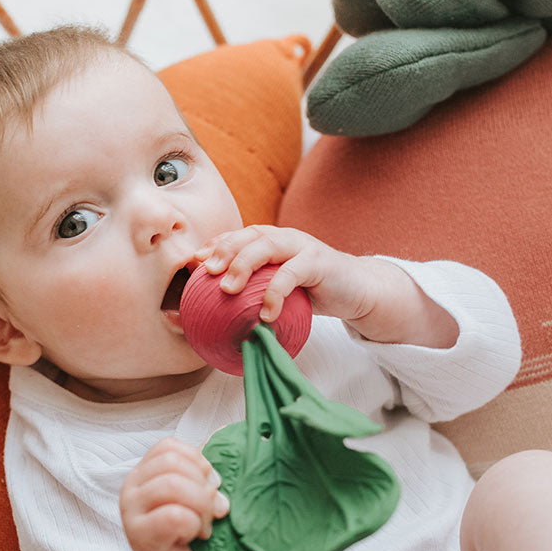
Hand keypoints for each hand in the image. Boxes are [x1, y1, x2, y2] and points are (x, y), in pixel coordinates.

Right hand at [120, 437, 229, 550]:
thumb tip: (229, 432)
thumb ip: (206, 469)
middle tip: (213, 509)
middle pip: (172, 463)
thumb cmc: (191, 530)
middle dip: (203, 485)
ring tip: (205, 524)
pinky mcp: (139, 537)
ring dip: (200, 505)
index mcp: (145, 471)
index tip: (211, 485)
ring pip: (172, 485)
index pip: (169, 446)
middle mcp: (132, 487)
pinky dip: (194, 523)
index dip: (199, 461)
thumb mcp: (199, 493)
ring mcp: (131, 511)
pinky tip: (196, 535)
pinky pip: (173, 516)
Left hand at [195, 224, 373, 324]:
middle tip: (207, 272)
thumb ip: (253, 293)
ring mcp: (303, 247)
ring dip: (244, 265)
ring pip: (267, 246)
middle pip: (249, 235)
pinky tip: (265, 314)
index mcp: (272, 240)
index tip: (195, 262)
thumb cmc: (311, 294)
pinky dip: (275, 293)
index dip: (215, 244)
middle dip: (225, 250)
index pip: (238, 235)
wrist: (357, 291)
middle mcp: (285, 237)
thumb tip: (216, 308)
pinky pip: (292, 274)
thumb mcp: (278, 291)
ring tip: (228, 290)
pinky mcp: (319, 262)